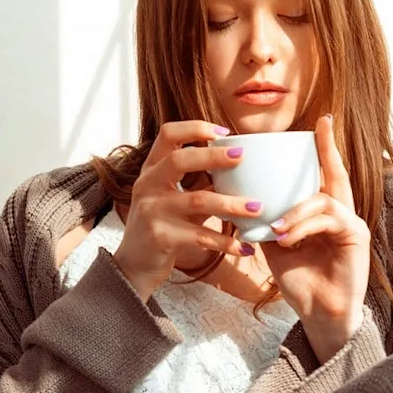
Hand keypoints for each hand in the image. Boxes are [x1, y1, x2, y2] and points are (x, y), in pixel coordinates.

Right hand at [113, 121, 261, 301]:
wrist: (134, 265)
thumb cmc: (162, 226)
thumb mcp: (177, 198)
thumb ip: (201, 183)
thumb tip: (241, 168)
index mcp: (152, 169)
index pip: (167, 134)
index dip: (195, 128)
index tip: (224, 132)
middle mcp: (147, 186)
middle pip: (179, 160)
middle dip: (214, 156)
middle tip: (242, 156)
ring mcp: (152, 211)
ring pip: (198, 200)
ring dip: (232, 204)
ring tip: (257, 207)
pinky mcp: (161, 237)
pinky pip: (201, 236)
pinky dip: (226, 242)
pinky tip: (244, 247)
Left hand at [262, 115, 370, 361]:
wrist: (318, 315)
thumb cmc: (299, 281)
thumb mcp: (276, 247)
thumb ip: (266, 222)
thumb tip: (240, 202)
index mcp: (322, 213)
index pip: (323, 175)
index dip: (323, 148)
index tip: (320, 121)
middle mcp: (341, 213)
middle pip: (336, 174)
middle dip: (328, 148)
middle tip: (321, 124)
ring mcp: (351, 223)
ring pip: (324, 199)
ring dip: (295, 211)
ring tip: (276, 229)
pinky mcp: (357, 237)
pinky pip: (329, 219)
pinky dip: (304, 226)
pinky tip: (287, 238)